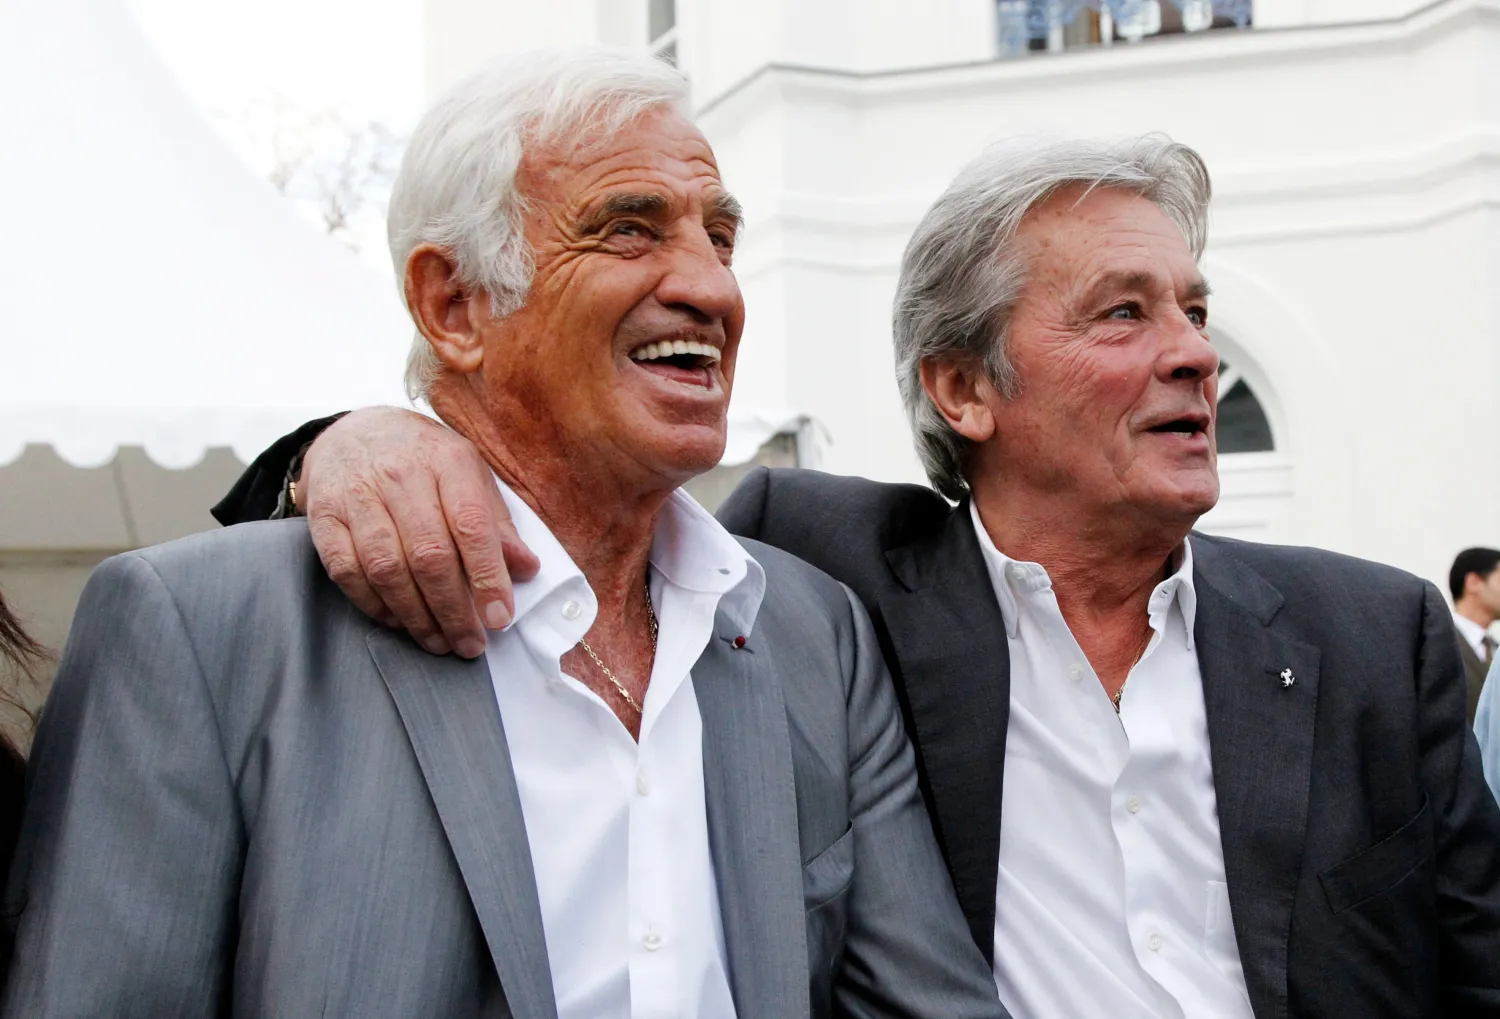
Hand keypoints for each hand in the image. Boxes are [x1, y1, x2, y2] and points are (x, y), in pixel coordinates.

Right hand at [299, 406, 538, 657]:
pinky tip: (400, 622)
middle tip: (470, 644)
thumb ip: (496, 522)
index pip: (472, 525)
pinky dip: (376, 606)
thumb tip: (526, 567)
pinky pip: (348, 573)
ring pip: (388, 569)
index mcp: (447, 462)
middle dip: (454, 610)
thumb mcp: (469, 474)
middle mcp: (400, 476)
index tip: (500, 617)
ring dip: (417, 617)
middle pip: (429, 555)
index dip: (488, 577)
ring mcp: (358, 496)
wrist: (355, 432)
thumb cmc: (423, 460)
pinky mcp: (325, 518)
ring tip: (439, 642)